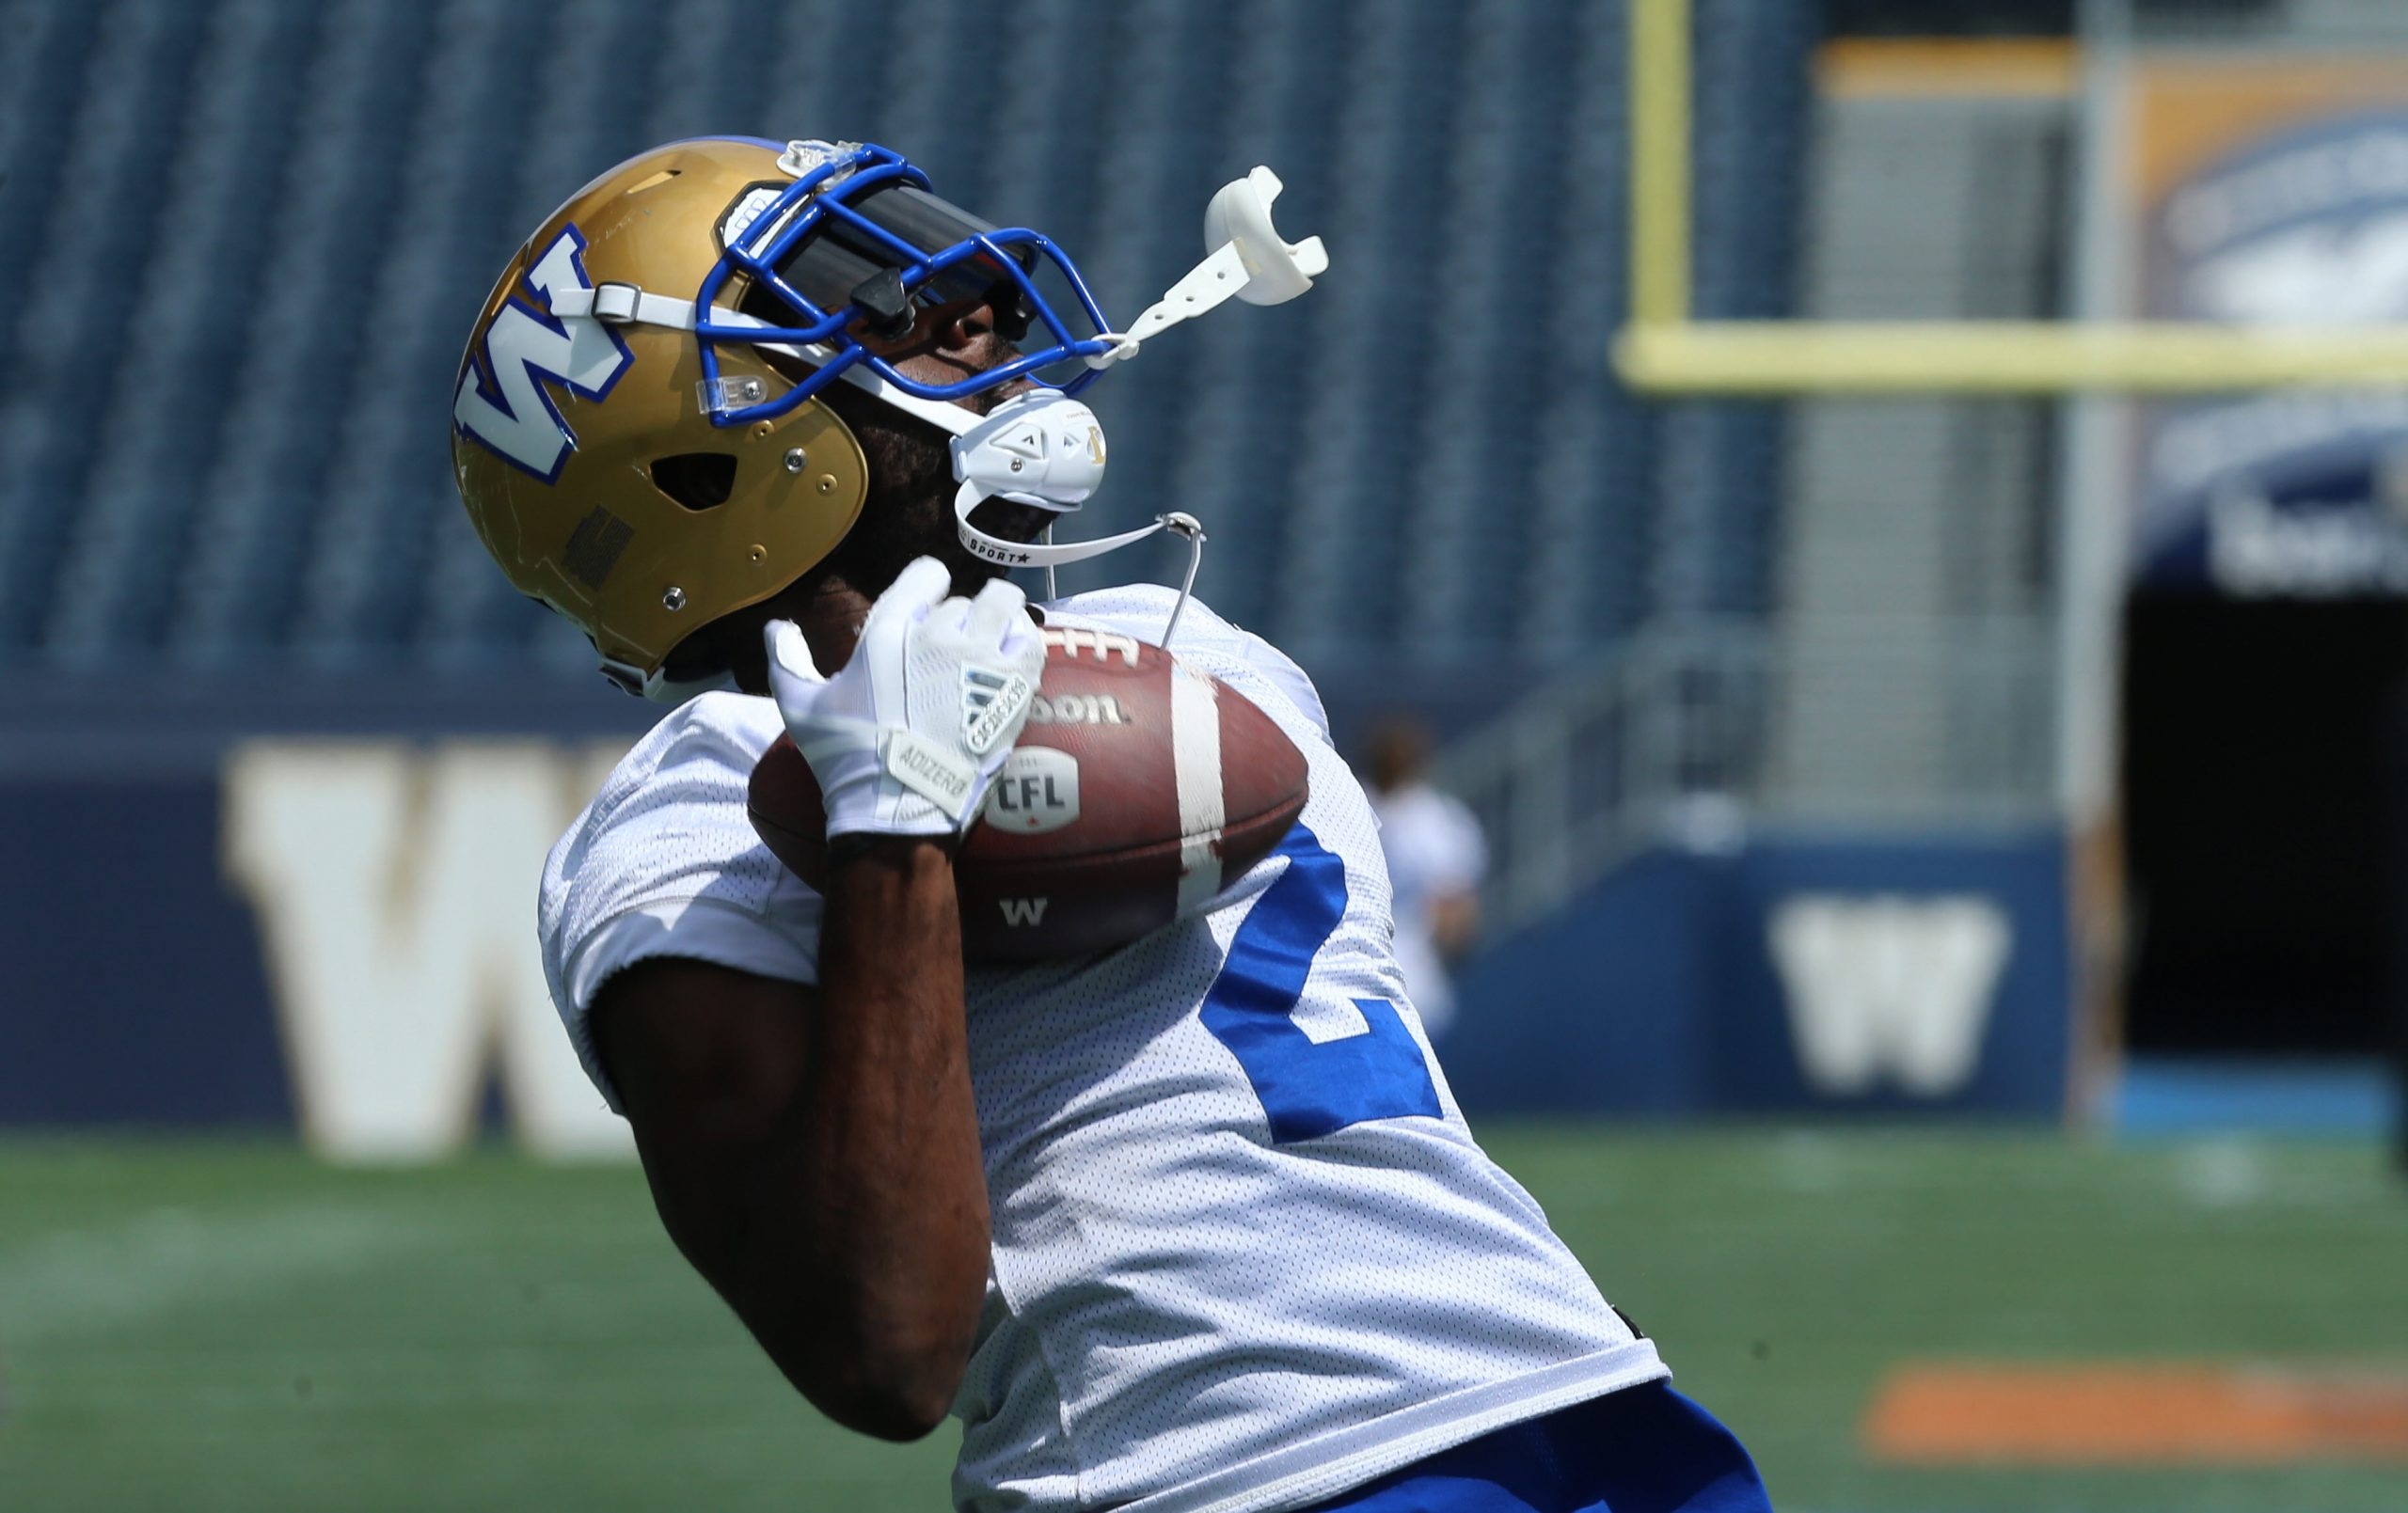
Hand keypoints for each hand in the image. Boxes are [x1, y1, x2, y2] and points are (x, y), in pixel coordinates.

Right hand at [765, 558, 1043, 838]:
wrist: (895, 806)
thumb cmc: (845, 755)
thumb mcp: (800, 707)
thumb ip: (787, 662)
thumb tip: (774, 628)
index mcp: (889, 631)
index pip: (926, 574)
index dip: (928, 586)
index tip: (928, 606)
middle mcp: (938, 636)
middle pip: (965, 600)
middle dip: (960, 619)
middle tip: (956, 645)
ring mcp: (979, 660)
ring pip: (1004, 606)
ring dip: (1000, 617)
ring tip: (995, 639)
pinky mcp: (1011, 690)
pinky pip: (1030, 641)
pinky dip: (1023, 642)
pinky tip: (1012, 660)